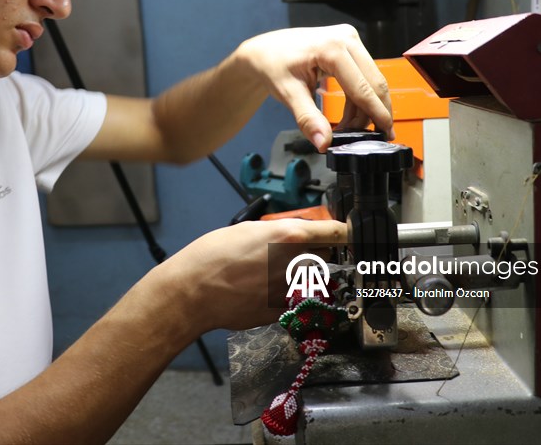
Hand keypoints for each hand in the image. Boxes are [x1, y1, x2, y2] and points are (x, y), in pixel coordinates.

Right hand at [158, 218, 346, 333]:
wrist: (194, 292)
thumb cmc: (212, 256)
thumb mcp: (247, 229)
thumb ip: (277, 232)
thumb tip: (292, 235)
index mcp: (290, 237)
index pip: (335, 232)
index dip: (342, 232)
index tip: (346, 232)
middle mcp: (297, 264)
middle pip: (325, 255)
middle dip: (316, 251)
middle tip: (293, 250)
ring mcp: (292, 290)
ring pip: (308, 278)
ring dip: (298, 274)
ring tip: (266, 272)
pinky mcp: (283, 310)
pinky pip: (291, 297)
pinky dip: (282, 293)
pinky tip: (257, 289)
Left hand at [236, 25, 393, 150]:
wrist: (265, 50)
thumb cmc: (273, 65)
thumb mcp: (288, 93)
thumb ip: (308, 119)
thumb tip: (323, 143)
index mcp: (332, 47)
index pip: (362, 87)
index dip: (376, 114)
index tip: (386, 134)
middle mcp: (346, 38)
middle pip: (374, 82)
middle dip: (375, 113)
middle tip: (376, 137)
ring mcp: (350, 40)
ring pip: (372, 80)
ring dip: (366, 108)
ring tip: (352, 130)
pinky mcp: (350, 46)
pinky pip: (364, 76)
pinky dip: (360, 98)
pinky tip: (351, 116)